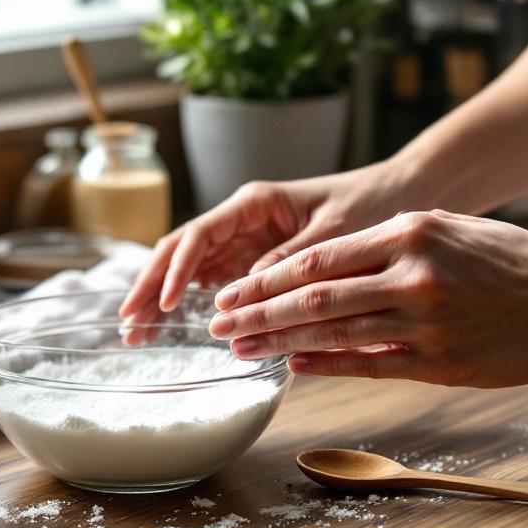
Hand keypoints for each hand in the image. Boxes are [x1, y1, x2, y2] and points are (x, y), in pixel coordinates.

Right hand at [120, 161, 418, 321]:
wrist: (399, 194)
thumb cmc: (370, 204)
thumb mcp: (335, 233)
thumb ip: (292, 260)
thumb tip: (248, 292)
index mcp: (254, 203)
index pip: (200, 234)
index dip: (176, 269)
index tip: (165, 302)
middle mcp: (241, 220)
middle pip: (180, 251)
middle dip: (150, 285)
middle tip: (128, 324)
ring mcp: (243, 240)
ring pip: (188, 268)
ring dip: (160, 298)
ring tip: (137, 332)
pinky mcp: (253, 261)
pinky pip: (213, 282)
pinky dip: (188, 304)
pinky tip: (167, 327)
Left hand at [207, 210, 527, 387]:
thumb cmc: (513, 260)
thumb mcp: (451, 229)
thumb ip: (391, 244)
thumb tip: (328, 266)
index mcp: (410, 233)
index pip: (318, 257)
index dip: (268, 278)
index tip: (233, 289)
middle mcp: (411, 275)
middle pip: (314, 296)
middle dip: (258, 312)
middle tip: (218, 324)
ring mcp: (426, 322)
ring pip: (334, 332)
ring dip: (280, 342)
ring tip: (241, 348)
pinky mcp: (442, 363)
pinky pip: (370, 364)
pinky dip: (326, 364)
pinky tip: (293, 365)